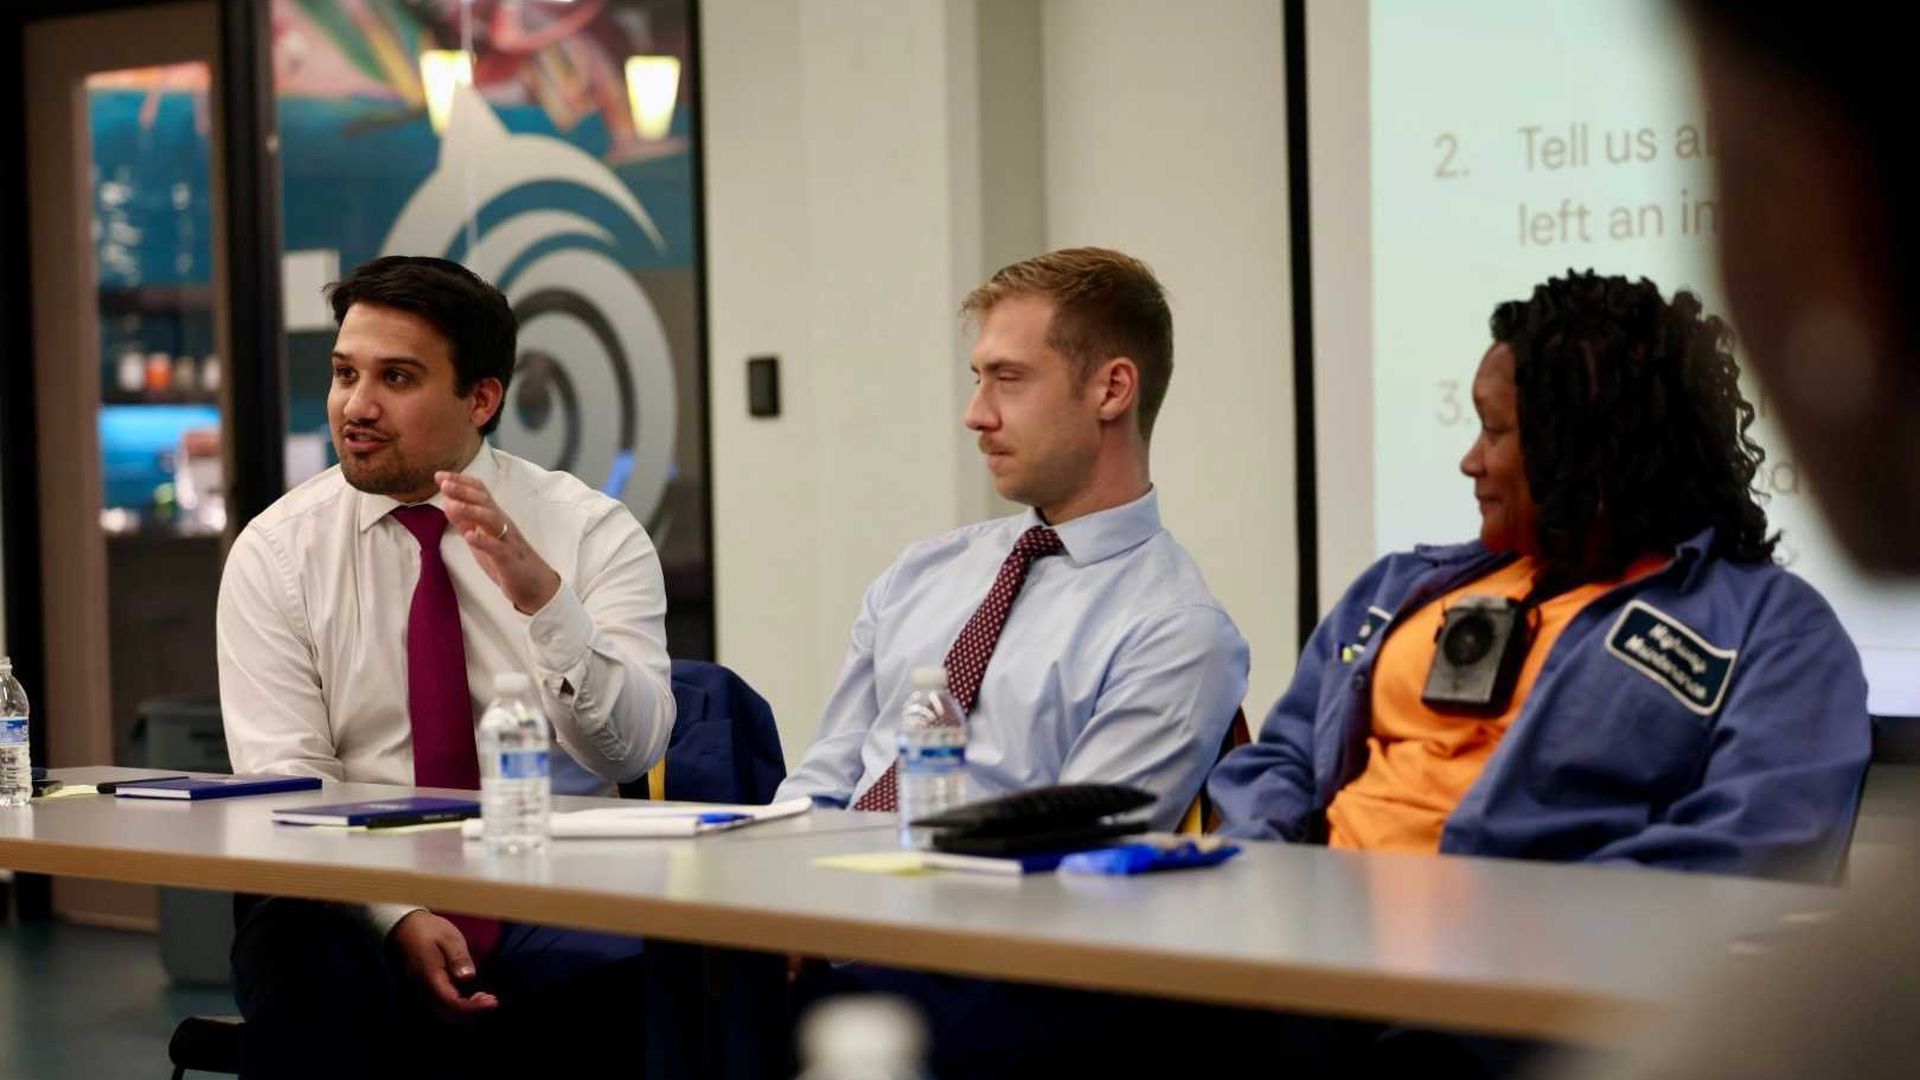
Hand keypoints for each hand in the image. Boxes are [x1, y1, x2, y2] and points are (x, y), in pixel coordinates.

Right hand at [388, 910, 499, 1018]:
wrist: (404, 927)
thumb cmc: (429, 930)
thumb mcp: (448, 937)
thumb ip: (458, 958)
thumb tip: (468, 977)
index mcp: (430, 976)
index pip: (452, 1003)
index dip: (473, 1008)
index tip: (493, 1002)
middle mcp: (424, 989)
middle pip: (448, 1015)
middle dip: (472, 1013)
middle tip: (491, 1000)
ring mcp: (423, 991)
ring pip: (444, 1014)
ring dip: (465, 1013)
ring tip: (484, 998)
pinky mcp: (426, 990)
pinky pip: (441, 1007)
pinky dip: (459, 1008)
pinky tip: (472, 997)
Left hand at [438, 471, 561, 613]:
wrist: (534, 585)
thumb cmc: (506, 559)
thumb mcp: (480, 537)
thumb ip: (465, 521)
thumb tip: (447, 503)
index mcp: (494, 517)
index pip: (479, 492)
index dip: (460, 482)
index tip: (440, 475)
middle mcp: (502, 524)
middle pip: (484, 501)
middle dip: (464, 491)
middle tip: (444, 483)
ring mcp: (507, 541)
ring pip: (492, 519)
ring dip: (472, 511)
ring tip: (453, 505)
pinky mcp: (510, 560)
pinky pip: (498, 548)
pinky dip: (484, 541)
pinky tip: (470, 536)